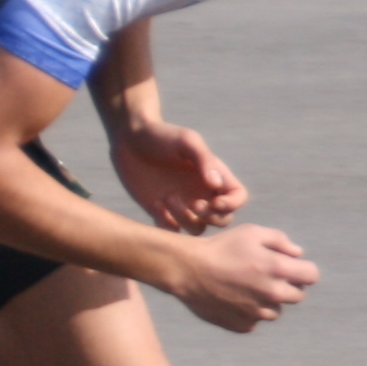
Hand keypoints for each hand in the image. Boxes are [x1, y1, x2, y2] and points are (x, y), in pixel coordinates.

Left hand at [110, 116, 246, 233]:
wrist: (129, 138)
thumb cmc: (161, 135)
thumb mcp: (186, 141)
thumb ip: (204, 160)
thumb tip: (215, 185)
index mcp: (214, 175)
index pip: (237, 197)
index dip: (232, 205)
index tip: (215, 202)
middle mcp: (201, 192)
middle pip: (222, 219)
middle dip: (212, 217)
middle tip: (194, 204)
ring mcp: (182, 204)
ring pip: (197, 228)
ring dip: (186, 220)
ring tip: (168, 197)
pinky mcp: (160, 212)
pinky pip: (172, 231)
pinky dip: (167, 225)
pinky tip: (155, 204)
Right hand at [169, 223, 318, 333]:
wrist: (187, 269)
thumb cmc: (220, 247)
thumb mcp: (251, 232)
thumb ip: (280, 240)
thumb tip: (298, 254)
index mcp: (278, 269)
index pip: (311, 276)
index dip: (303, 270)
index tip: (291, 267)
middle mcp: (272, 293)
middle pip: (297, 296)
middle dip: (287, 286)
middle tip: (265, 276)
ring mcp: (257, 312)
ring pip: (275, 311)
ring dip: (267, 301)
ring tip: (245, 288)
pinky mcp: (242, 325)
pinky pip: (254, 321)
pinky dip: (249, 312)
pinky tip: (233, 299)